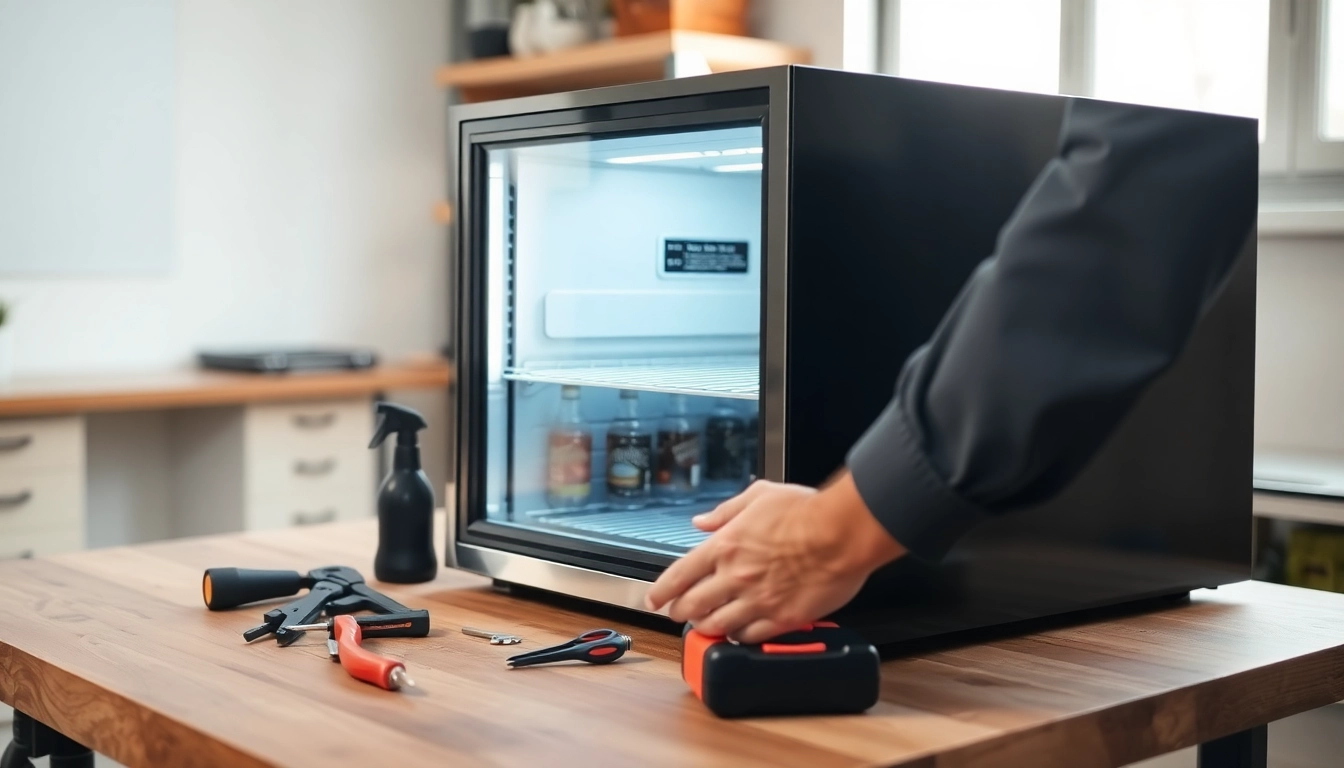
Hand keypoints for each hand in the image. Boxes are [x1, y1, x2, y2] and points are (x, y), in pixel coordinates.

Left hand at [645, 472, 905, 643]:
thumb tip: (703, 521)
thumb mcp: (760, 496)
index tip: (655, 599)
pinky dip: (739, 637)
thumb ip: (727, 511)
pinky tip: (739, 634)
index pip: (679, 574)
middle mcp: (736, 576)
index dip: (661, 591)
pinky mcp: (782, 618)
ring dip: (707, 626)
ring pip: (717, 625)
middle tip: (679, 613)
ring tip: (706, 625)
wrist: (843, 532)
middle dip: (681, 612)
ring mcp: (757, 600)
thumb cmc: (808, 512)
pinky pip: (750, 637)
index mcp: (726, 545)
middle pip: (693, 605)